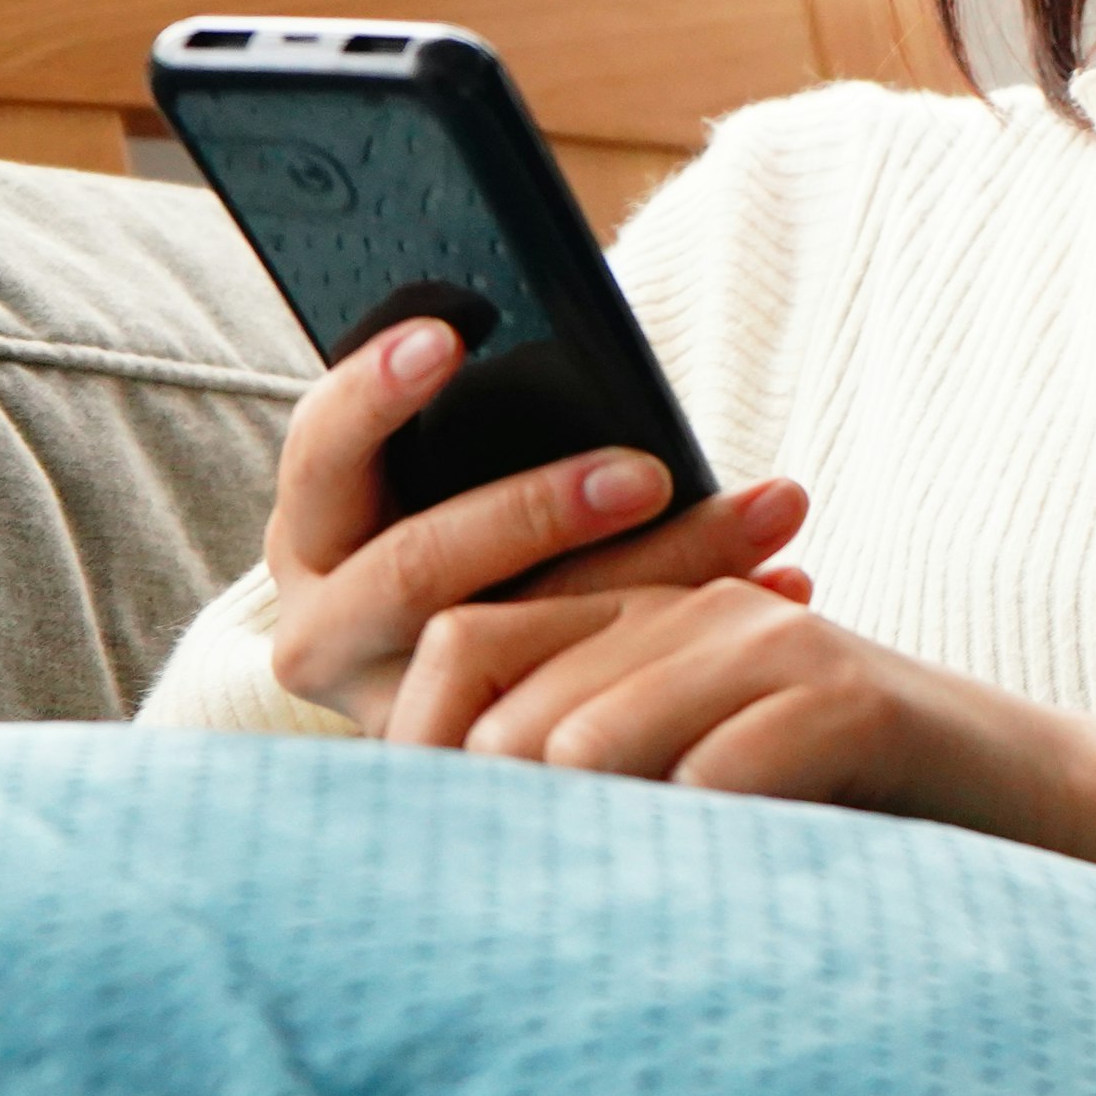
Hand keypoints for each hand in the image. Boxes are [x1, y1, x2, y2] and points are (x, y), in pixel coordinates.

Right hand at [260, 316, 811, 734]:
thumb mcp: (446, 478)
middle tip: (651, 472)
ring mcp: (391, 709)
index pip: (322, 448)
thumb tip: (546, 334)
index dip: (376, 392)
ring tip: (760, 525)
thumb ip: (484, 420)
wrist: (448, 696)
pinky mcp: (475, 760)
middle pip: (421, 566)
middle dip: (537, 511)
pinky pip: (578, 703)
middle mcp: (324, 627)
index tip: (450, 335)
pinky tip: (785, 583)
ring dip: (650, 576)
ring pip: (509, 650)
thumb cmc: (462, 540)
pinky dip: (694, 639)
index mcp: (311, 527)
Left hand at [381, 566, 1086, 840]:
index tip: (455, 858)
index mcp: (643, 614)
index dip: (428, 754)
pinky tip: (732, 884)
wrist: (1034, 798)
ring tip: (640, 907)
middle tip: (563, 905)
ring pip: (594, 743)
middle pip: (515, 713)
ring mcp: (775, 642)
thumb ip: (592, 770)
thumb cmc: (849, 809)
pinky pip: (715, 780)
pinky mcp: (850, 697)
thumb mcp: (698, 779)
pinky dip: (704, 848)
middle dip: (519, 824)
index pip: (460, 644)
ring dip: (606, 844)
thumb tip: (439, 831)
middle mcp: (697, 610)